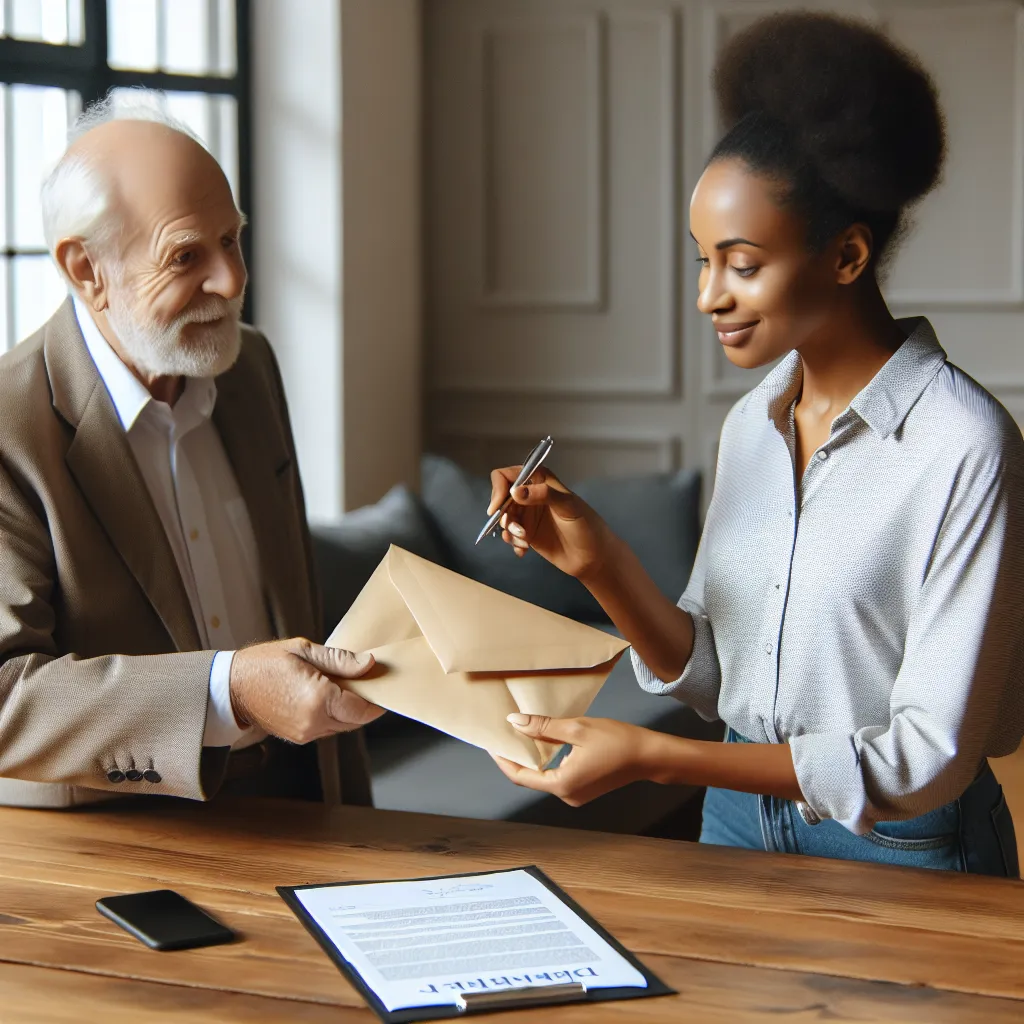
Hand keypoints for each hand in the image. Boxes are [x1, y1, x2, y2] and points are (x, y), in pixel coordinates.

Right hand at [228, 638, 384, 743]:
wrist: (231, 688)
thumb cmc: (264, 664)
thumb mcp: (304, 651)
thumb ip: (340, 660)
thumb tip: (368, 664)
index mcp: (318, 699)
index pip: (363, 708)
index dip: (377, 700)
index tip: (384, 686)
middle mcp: (314, 722)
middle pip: (356, 720)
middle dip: (365, 704)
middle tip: (367, 682)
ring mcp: (306, 733)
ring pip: (343, 726)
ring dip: (350, 710)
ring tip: (345, 686)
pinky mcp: (299, 737)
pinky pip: (328, 728)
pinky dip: (335, 715)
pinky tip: (329, 696)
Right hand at [488, 466, 611, 578]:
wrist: (593, 557)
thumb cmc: (586, 526)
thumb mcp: (568, 506)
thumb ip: (543, 494)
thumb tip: (515, 491)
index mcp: (539, 480)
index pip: (507, 475)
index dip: (498, 488)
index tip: (499, 507)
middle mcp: (530, 495)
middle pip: (501, 498)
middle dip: (504, 515)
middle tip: (517, 530)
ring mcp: (527, 515)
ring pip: (503, 518)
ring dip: (509, 531)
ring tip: (525, 542)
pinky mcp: (527, 533)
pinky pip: (508, 535)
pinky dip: (513, 543)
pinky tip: (524, 550)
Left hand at [492, 714, 664, 805]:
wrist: (649, 756)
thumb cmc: (617, 740)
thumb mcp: (578, 728)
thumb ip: (544, 727)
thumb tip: (515, 722)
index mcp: (562, 784)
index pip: (520, 775)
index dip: (503, 759)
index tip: (491, 742)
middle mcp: (566, 795)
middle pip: (530, 777)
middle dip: (515, 756)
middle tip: (503, 734)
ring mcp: (574, 795)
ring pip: (543, 776)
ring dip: (531, 757)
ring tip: (519, 734)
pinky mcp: (582, 789)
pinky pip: (556, 776)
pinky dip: (546, 760)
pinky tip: (542, 742)